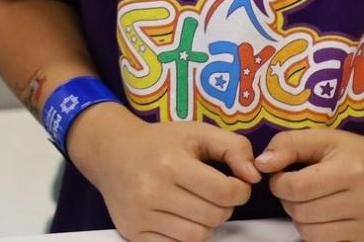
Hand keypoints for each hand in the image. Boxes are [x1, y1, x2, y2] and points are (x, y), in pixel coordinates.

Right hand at [70, 107, 258, 241]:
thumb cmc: (158, 142)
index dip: (239, 188)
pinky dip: (184, 233)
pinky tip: (176, 214)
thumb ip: (234, 147)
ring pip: (199, 235)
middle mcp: (152, 190)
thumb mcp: (197, 132)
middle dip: (221, 205)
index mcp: (170, 162)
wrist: (109, 152)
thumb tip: (254, 176)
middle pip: (215, 216)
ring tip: (192, 202)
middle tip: (208, 191)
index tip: (231, 181)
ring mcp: (141, 215)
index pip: (226, 192)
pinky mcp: (134, 232)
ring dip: (204, 222)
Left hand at [258, 130, 363, 241]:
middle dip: (288, 200)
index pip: (296, 187)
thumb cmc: (354, 154)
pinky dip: (315, 233)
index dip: (278, 183)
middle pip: (300, 211)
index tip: (282, 176)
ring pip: (309, 233)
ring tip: (309, 201)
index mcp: (350, 170)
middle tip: (297, 188)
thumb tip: (260, 164)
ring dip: (300, 218)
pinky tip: (322, 216)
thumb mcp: (323, 138)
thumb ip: (287, 144)